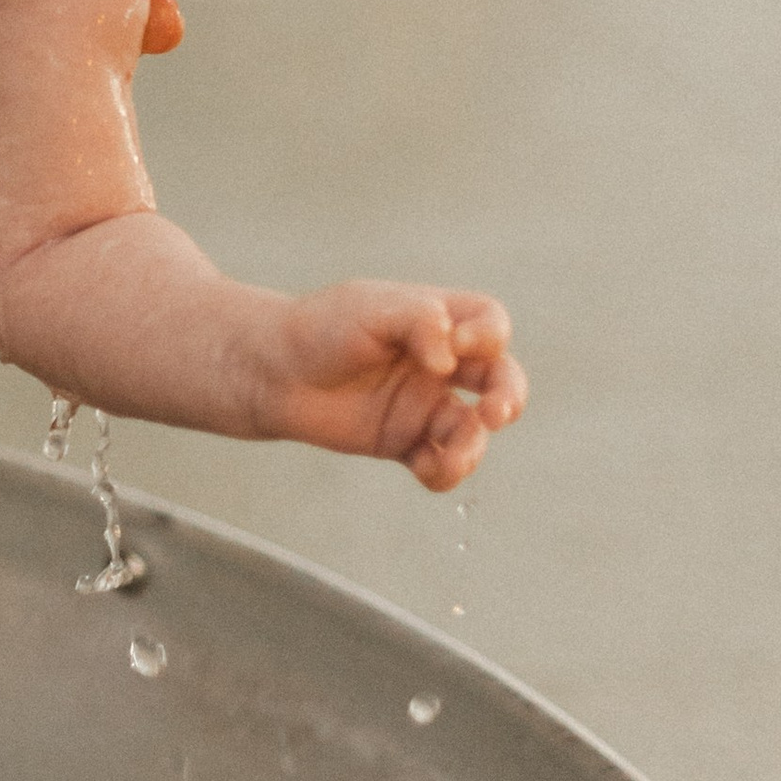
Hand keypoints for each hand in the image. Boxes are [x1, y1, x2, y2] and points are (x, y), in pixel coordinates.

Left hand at [259, 283, 526, 491]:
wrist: (271, 369)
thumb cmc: (320, 327)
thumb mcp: (369, 309)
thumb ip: (417, 321)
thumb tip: (451, 357)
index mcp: (437, 320)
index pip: (489, 323)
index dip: (487, 336)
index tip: (454, 344)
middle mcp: (439, 363)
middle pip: (499, 377)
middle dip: (510, 395)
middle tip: (497, 411)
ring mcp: (423, 404)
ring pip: (473, 429)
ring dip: (474, 444)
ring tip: (456, 454)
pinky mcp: (403, 441)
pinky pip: (440, 461)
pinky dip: (444, 471)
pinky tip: (429, 468)